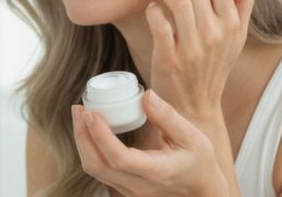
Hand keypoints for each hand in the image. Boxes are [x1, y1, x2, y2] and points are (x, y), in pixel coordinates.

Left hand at [72, 90, 226, 196]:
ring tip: (81, 115)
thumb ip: (168, 116)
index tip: (90, 113)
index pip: (119, 158)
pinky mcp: (125, 189)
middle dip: (82, 136)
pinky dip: (90, 149)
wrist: (202, 191)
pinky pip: (100, 171)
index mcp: (157, 172)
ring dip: (83, 142)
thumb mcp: (191, 136)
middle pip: (97, 166)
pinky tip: (90, 130)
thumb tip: (146, 95)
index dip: (100, 136)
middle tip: (79, 108)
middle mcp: (139, 186)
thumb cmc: (199, 162)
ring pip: (95, 171)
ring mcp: (130, 191)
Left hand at [145, 0, 259, 121]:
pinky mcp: (171, 59)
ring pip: (179, 1)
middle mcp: (216, 31)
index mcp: (231, 21)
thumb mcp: (235, 36)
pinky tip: (149, 5)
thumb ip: (243, 2)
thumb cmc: (213, 67)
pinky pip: (161, 26)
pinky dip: (154, 11)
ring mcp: (194, 46)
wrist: (195, 107)